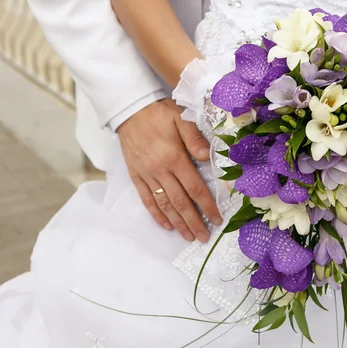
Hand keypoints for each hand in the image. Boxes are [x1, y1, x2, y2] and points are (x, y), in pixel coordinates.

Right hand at [117, 98, 221, 241]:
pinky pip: (147, 199)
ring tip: (188, 236)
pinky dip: (156, 214)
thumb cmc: (159, 113)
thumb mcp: (181, 119)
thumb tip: (209, 157)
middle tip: (204, 237)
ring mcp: (147, 175)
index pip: (195, 188)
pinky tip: (166, 225)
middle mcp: (160, 171)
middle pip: (180, 203)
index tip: (216, 219)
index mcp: (175, 158)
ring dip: (177, 223)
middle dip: (193, 222)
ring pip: (164, 205)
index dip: (207, 206)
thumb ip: (195, 139)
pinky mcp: (136, 176)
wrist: (130, 109)